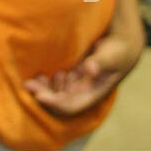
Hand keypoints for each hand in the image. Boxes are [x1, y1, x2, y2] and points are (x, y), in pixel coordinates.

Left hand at [23, 27, 143, 117]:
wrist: (122, 45)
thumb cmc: (118, 51)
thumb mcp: (112, 55)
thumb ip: (100, 62)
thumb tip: (89, 69)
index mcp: (94, 93)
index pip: (71, 105)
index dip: (55, 103)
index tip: (39, 96)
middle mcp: (84, 92)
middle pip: (60, 101)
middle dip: (43, 95)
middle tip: (28, 85)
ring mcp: (77, 85)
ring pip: (56, 93)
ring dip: (43, 89)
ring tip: (33, 79)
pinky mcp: (73, 75)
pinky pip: (56, 84)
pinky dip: (46, 81)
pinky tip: (40, 74)